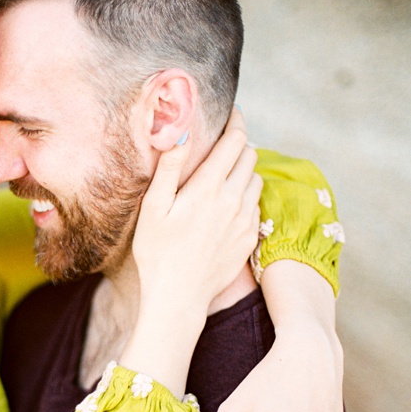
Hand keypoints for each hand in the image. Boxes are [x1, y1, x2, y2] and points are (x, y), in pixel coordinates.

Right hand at [133, 108, 260, 315]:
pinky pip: (256, 205)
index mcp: (209, 187)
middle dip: (238, 144)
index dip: (235, 121)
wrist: (178, 297)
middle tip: (222, 145)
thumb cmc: (157, 253)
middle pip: (250, 155)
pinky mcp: (250, 237)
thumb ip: (169, 168)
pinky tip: (227, 205)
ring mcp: (245, 219)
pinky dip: (246, 196)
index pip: (235, 139)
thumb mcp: (154, 208)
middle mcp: (234, 199)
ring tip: (224, 175)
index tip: (229, 114)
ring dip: (244, 170)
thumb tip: (180, 133)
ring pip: (256, 179)